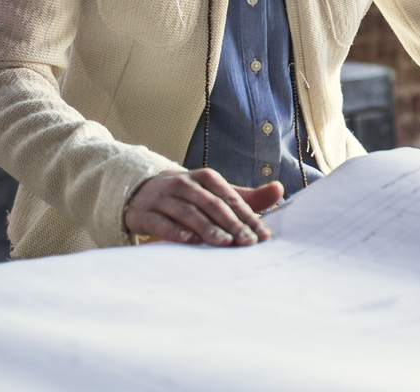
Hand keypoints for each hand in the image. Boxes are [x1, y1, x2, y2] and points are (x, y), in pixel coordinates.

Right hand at [123, 168, 281, 245]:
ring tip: (225, 242)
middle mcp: (185, 184)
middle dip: (232, 224)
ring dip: (208, 228)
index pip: (231, 199)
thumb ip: (246, 197)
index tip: (264, 235)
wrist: (139, 190)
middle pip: (212, 204)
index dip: (248, 217)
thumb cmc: (188, 196)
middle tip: (249, 242)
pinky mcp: (145, 212)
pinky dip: (176, 231)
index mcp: (206, 178)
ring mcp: (163, 197)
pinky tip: (190, 241)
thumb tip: (279, 189)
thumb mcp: (215, 193)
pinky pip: (161, 222)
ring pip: (189, 212)